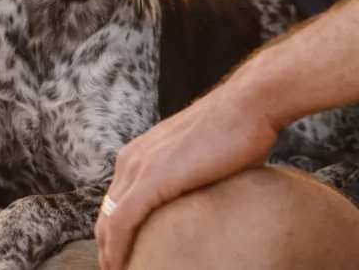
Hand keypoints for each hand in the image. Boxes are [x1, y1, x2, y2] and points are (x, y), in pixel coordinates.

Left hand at [94, 71, 281, 269]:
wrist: (252, 104)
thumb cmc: (242, 130)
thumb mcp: (208, 160)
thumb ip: (196, 182)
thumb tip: (210, 205)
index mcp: (143, 152)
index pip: (117, 203)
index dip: (118, 235)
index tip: (130, 259)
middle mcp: (133, 157)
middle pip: (106, 215)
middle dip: (110, 249)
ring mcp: (140, 166)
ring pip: (108, 223)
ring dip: (112, 255)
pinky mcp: (152, 178)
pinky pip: (122, 223)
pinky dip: (119, 251)